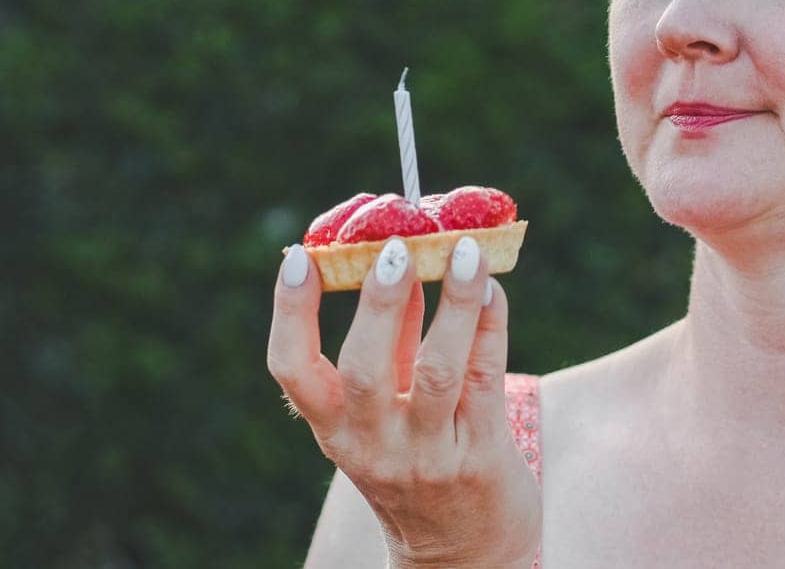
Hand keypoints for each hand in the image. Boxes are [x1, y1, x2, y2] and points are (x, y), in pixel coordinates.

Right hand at [268, 234, 541, 568]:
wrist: (465, 552)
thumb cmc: (420, 457)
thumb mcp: (388, 407)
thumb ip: (393, 339)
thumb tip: (400, 255)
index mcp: (334, 428)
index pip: (293, 371)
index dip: (291, 312)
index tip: (302, 256)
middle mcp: (372, 446)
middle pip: (364, 371)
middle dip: (378, 304)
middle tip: (396, 247)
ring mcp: (427, 455)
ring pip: (437, 372)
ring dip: (452, 304)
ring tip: (464, 251)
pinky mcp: (480, 456)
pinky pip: (486, 378)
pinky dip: (490, 324)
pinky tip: (493, 285)